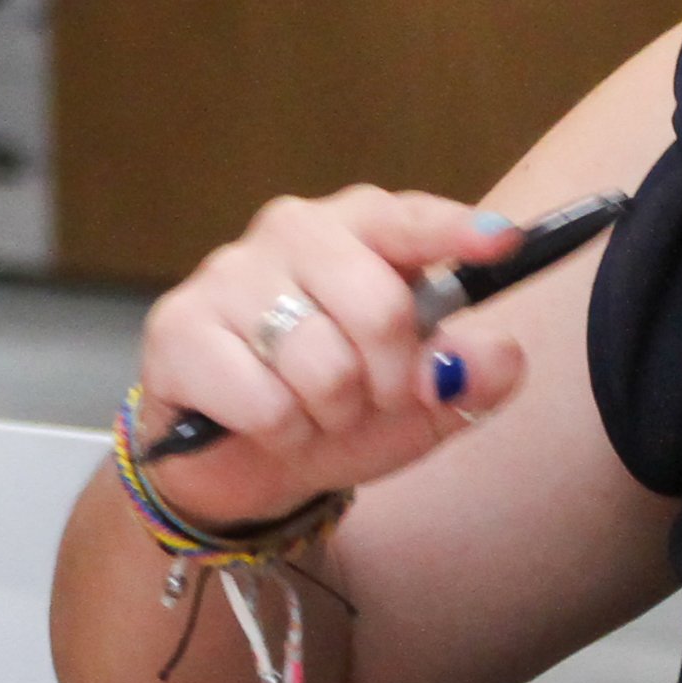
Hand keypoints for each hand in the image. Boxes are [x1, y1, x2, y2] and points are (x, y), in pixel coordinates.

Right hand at [134, 188, 528, 524]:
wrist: (236, 462)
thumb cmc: (335, 409)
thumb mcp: (418, 405)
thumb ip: (466, 378)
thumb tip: (502, 356)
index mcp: (357, 229)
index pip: (406, 220)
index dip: (454, 230)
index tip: (501, 240)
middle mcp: (291, 232)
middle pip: (379, 306)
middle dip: (390, 378)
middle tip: (371, 398)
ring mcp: (229, 274)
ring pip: (321, 364)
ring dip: (330, 414)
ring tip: (311, 411)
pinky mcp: (179, 327)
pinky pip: (265, 401)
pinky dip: (282, 432)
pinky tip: (264, 423)